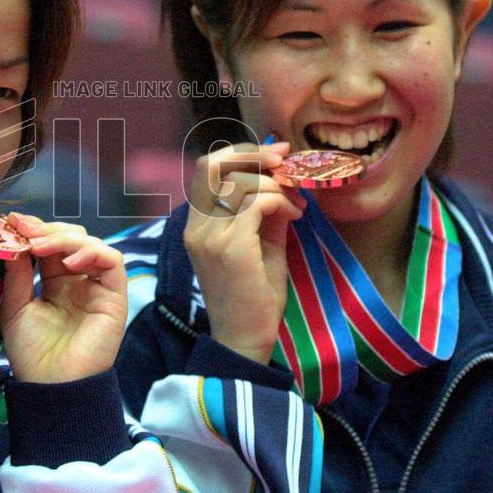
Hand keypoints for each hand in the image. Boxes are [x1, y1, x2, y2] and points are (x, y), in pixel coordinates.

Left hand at [0, 215, 126, 383]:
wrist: (51, 387)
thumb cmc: (32, 353)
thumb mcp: (15, 306)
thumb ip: (17, 272)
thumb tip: (14, 236)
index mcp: (56, 283)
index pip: (52, 245)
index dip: (36, 230)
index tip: (14, 222)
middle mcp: (79, 281)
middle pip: (73, 238)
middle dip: (48, 230)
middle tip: (26, 231)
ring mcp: (98, 287)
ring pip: (92, 244)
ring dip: (65, 239)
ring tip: (41, 247)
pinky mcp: (115, 296)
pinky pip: (112, 262)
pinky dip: (92, 253)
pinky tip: (69, 262)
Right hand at [183, 141, 305, 363]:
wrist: (245, 340)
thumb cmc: (253, 296)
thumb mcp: (260, 244)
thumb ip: (263, 210)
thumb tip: (281, 177)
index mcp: (197, 224)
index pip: (207, 167)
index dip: (241, 152)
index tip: (275, 157)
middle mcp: (196, 226)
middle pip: (215, 163)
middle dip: (254, 154)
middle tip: (283, 162)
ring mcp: (210, 237)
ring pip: (241, 182)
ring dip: (276, 185)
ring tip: (296, 204)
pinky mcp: (230, 248)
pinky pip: (257, 203)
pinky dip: (280, 202)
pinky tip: (294, 217)